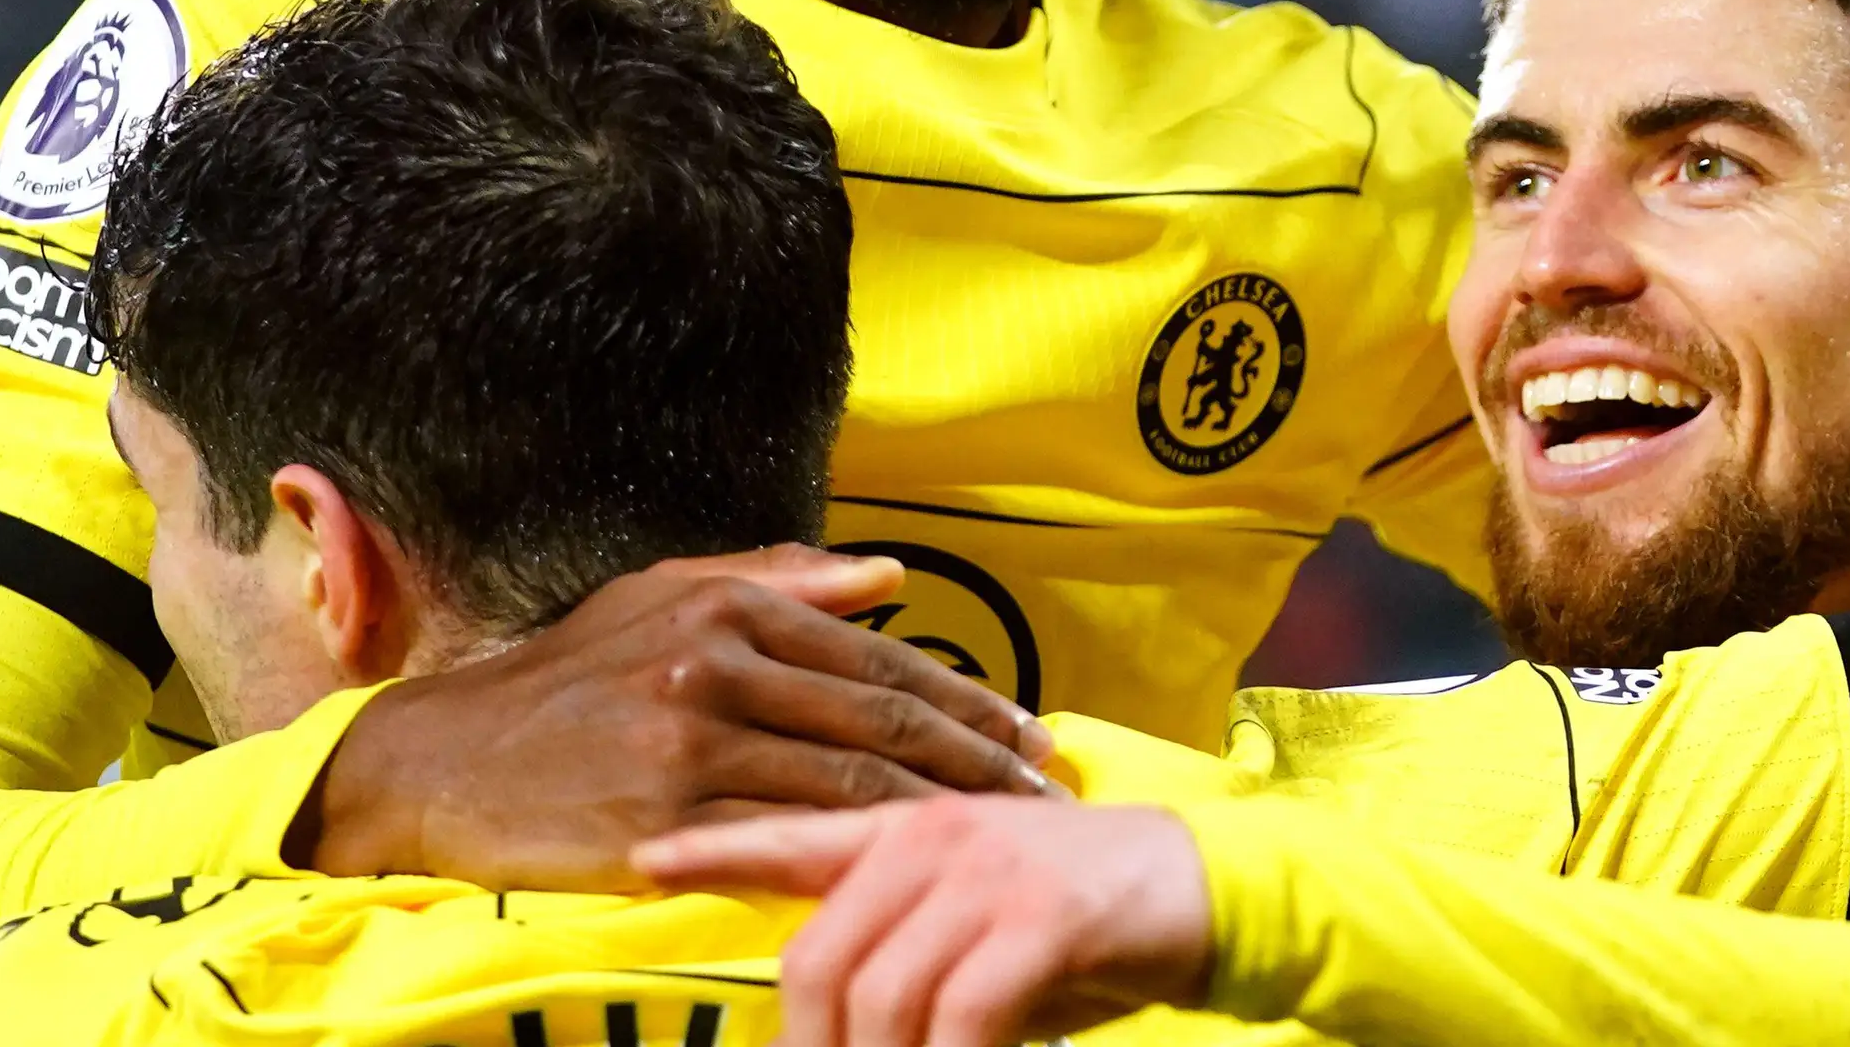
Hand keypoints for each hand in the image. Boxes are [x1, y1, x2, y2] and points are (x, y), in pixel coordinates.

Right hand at [301, 547, 1058, 885]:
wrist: (443, 760)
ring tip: (1005, 848)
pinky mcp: (665, 825)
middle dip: (983, 762)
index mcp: (728, 606)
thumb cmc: (563, 680)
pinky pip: (785, 847)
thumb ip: (782, 582)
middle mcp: (716, 664)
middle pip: (885, 720)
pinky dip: (857, 863)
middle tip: (1050, 798)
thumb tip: (891, 578)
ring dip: (942, 819)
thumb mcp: (662, 601)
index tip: (1034, 736)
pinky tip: (909, 884)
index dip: (970, 701)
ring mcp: (690, 747)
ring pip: (851, 785)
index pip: (882, 660)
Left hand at [637, 796, 1212, 1046]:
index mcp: (910, 829)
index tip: (643, 860)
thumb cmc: (1084, 918)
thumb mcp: (979, 914)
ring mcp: (989, 873)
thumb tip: (838, 1021)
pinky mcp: (1043, 916)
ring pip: (883, 1000)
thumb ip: (906, 941)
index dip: (716, 851)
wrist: (1206, 887)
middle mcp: (936, 838)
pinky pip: (963, 1018)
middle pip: (821, 961)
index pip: (792, 836)